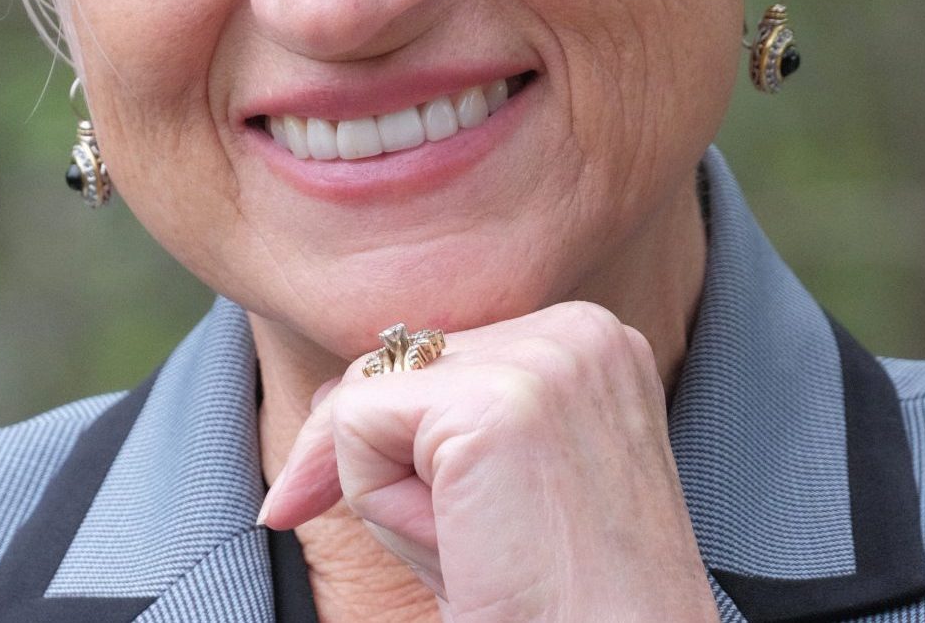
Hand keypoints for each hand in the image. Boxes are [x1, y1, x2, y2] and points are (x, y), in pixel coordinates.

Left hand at [257, 303, 718, 622]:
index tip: (448, 514)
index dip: (410, 443)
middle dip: (400, 467)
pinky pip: (354, 424)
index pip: (442, 357)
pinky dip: (377, 502)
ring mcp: (544, 357)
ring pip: (371, 394)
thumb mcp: (502, 489)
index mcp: (591, 341)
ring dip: (394, 493)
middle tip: (483, 546)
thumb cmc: (562, 602)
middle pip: (401, 366)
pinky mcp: (494, 404)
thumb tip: (332, 394)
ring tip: (484, 548)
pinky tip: (461, 545)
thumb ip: (439, 418)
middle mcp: (579, 330)